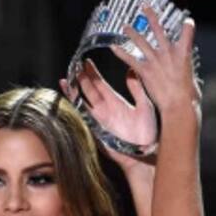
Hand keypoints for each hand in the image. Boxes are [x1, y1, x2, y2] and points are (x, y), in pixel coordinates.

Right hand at [59, 58, 156, 172]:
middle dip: (81, 77)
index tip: (86, 61)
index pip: (100, 84)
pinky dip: (74, 106)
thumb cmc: (148, 133)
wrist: (145, 153)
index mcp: (116, 103)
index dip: (92, 73)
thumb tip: (132, 69)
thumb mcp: (145, 106)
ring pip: (82, 101)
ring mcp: (98, 119)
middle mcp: (105, 110)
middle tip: (74, 63)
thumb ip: (137, 89)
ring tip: (67, 77)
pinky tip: (68, 96)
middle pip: (88, 90)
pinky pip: (82, 116)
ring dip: (74, 89)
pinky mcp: (95, 129)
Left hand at [108, 10, 200, 121]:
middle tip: (145, 8)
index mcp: (183, 54)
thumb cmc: (189, 97)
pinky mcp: (145, 71)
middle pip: (158, 30)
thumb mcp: (193, 81)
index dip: (187, 26)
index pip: (187, 34)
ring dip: (132, 33)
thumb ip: (187, 75)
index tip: (187, 21)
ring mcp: (155, 60)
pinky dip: (121, 53)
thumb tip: (188, 79)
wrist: (179, 105)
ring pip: (141, 42)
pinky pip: (130, 59)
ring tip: (125, 27)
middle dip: (151, 17)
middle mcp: (168, 53)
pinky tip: (114, 48)